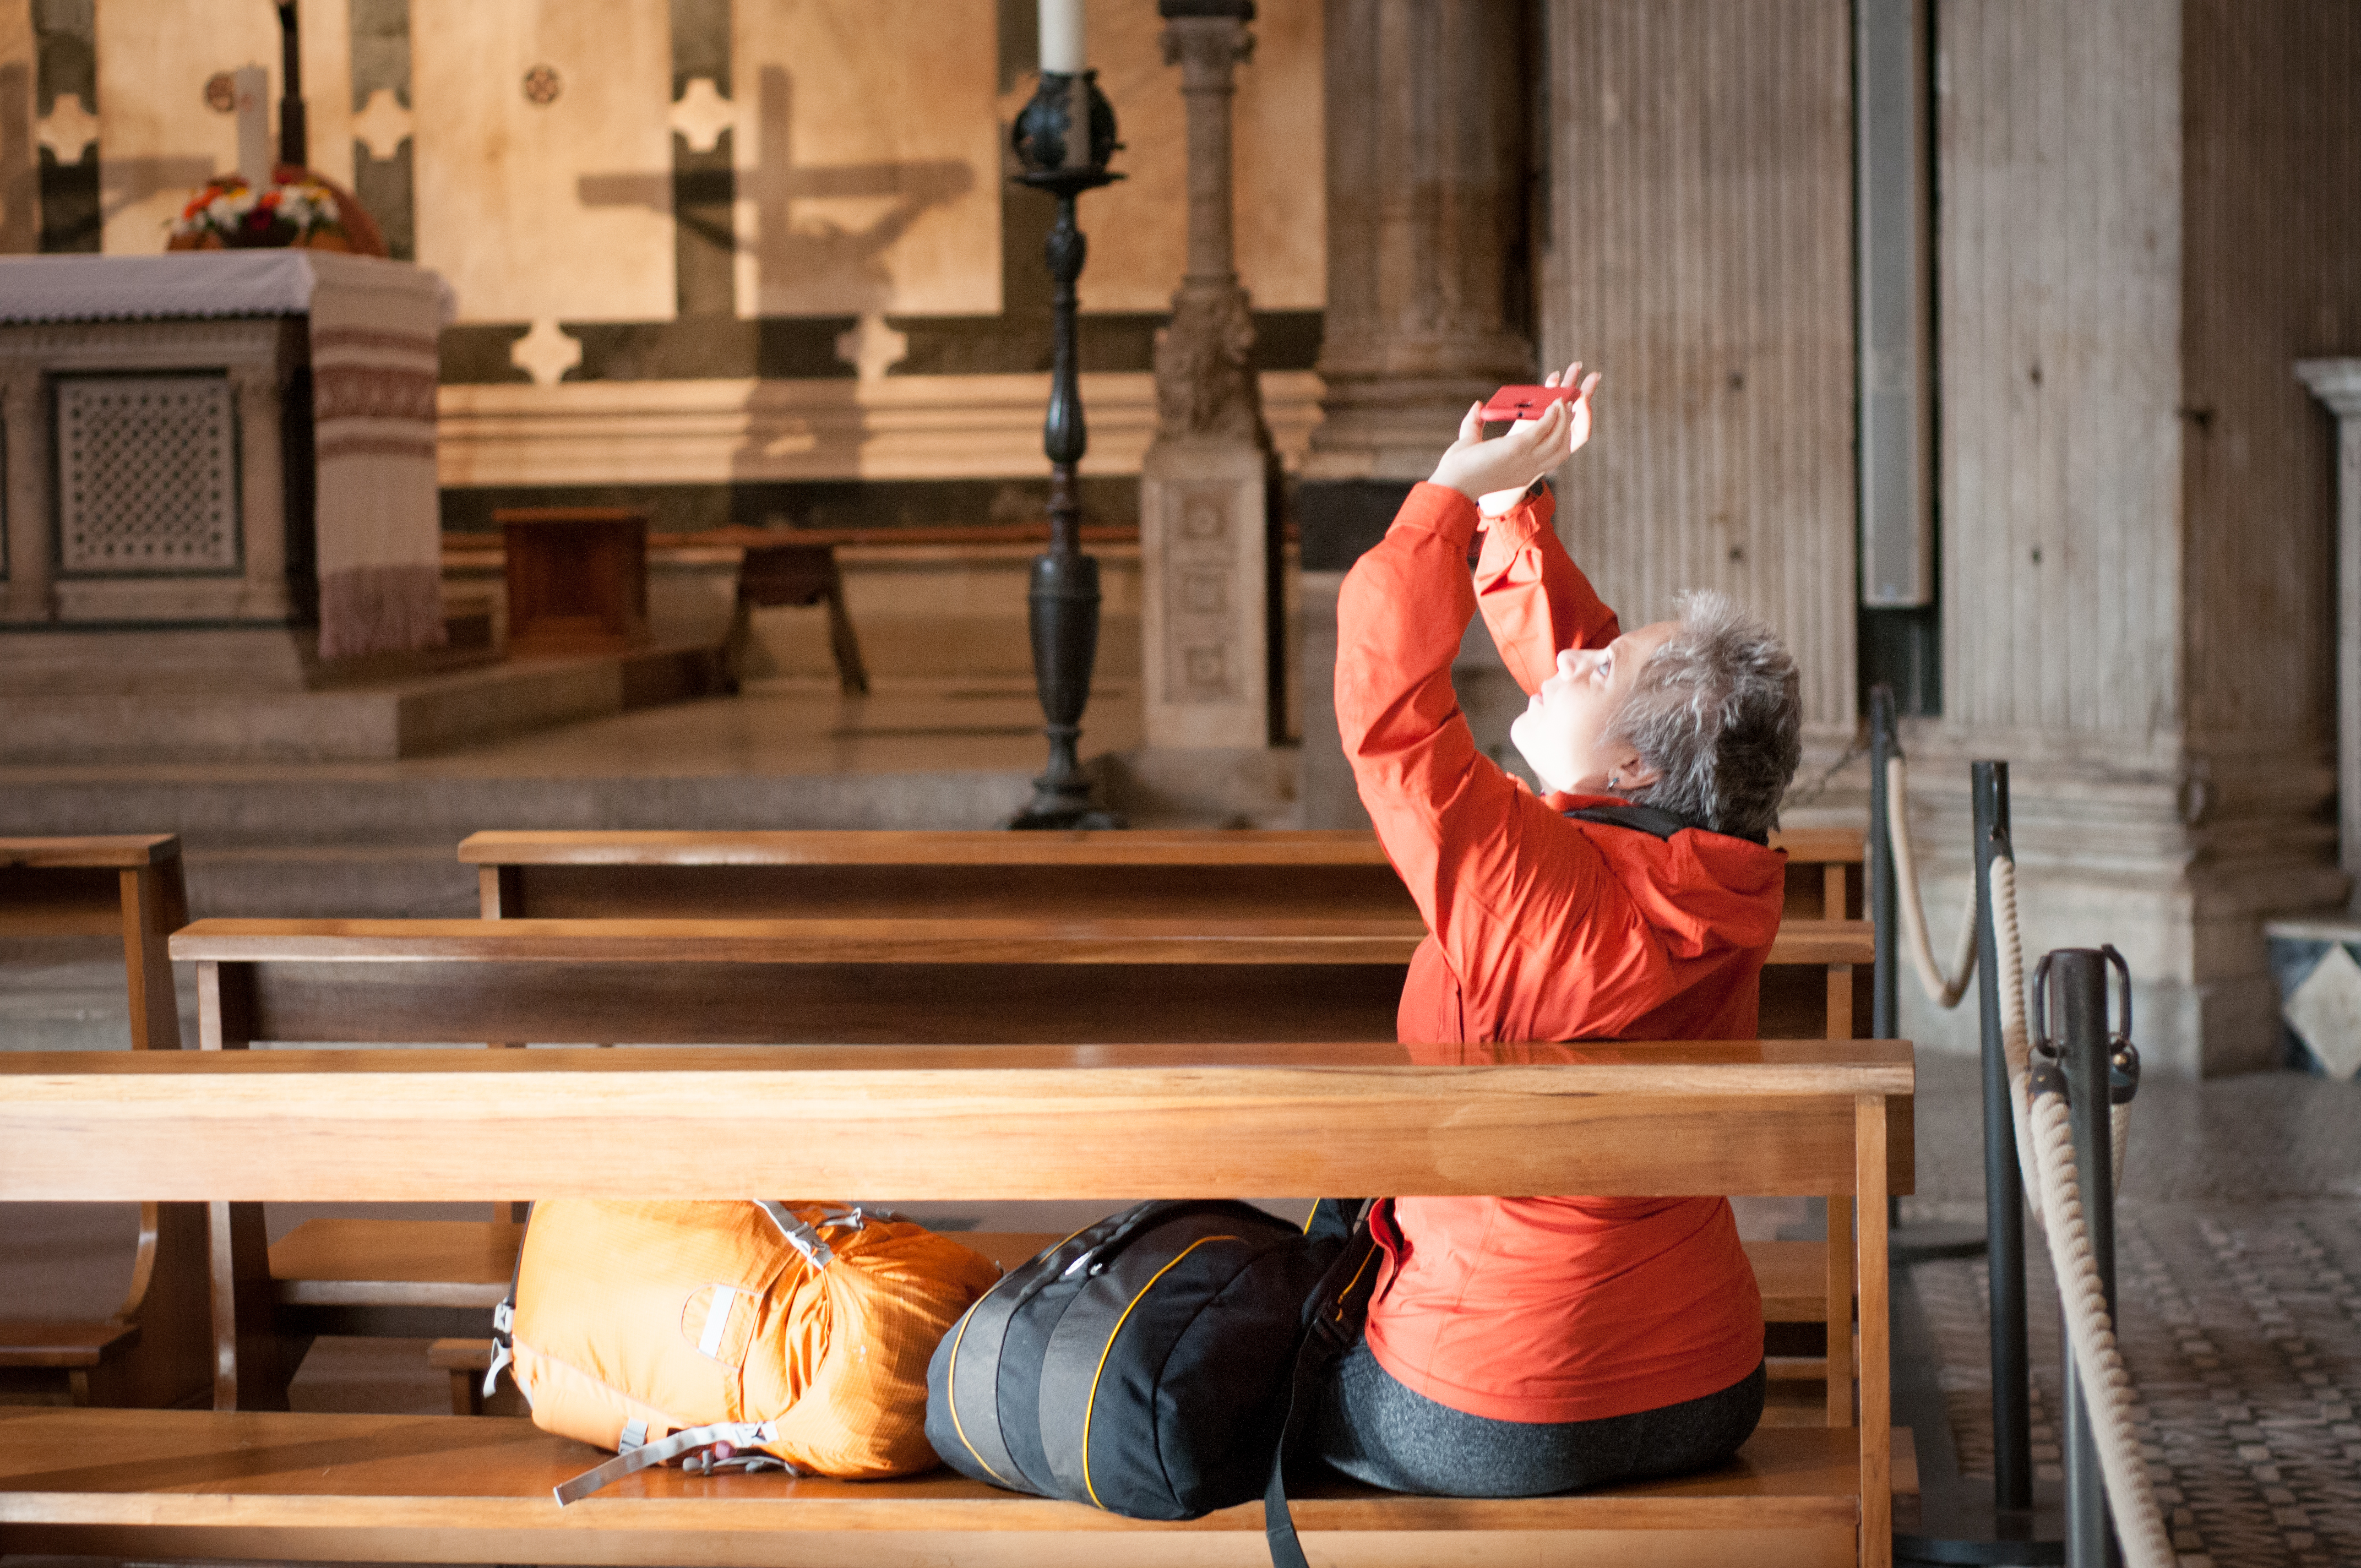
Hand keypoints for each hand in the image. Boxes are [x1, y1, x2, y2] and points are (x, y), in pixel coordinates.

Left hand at [1427, 361, 1603, 504]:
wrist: (1450, 486)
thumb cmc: (1458, 470)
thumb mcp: (1471, 444)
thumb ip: (1474, 425)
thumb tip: (1477, 407)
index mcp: (1524, 471)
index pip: (1555, 452)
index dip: (1565, 431)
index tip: (1567, 411)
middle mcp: (1531, 468)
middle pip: (1566, 444)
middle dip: (1578, 420)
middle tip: (1580, 397)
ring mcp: (1527, 459)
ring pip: (1559, 436)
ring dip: (1566, 414)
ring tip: (1567, 396)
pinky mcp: (1518, 447)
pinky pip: (1544, 429)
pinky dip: (1552, 415)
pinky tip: (1555, 402)